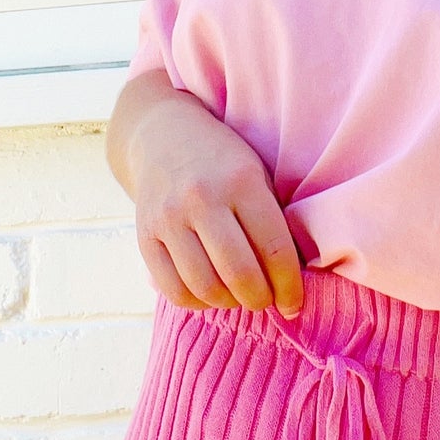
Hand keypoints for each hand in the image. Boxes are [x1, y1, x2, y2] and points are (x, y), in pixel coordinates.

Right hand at [122, 79, 305, 317]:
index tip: (294, 304)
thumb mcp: (258, 175)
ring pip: (205, 287)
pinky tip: (210, 293)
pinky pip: (173, 289)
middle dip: (260, 299)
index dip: (289, 287)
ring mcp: (169, 218)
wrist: (163, 136)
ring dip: (229, 303)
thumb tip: (293, 282)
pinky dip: (196, 302)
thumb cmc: (224, 163)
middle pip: (239, 274)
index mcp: (242, 181)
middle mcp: (202, 199)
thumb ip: (275, 222)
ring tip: (239, 296)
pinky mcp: (145, 236)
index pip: (275, 250)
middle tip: (266, 301)